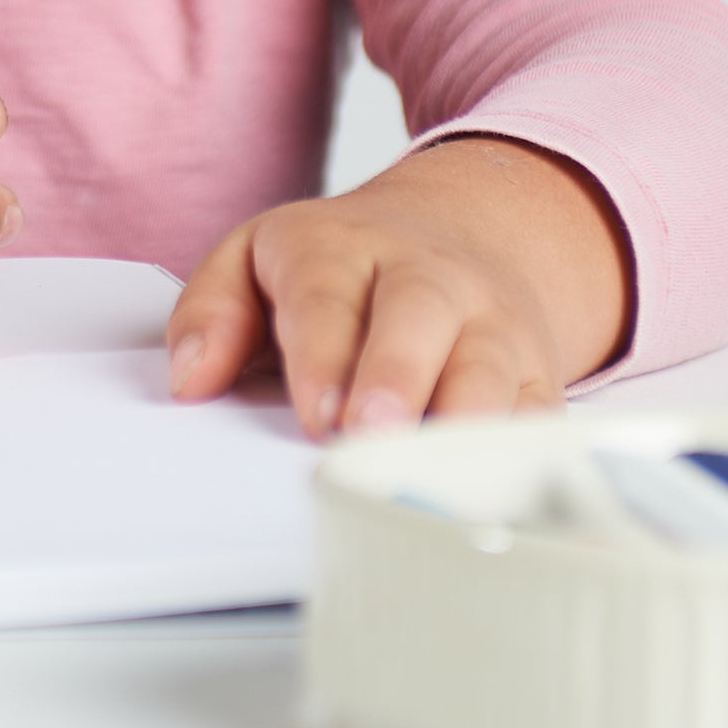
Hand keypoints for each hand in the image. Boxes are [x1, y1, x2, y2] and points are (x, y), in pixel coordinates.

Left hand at [164, 136, 632, 437]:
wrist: (467, 229)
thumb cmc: (340, 268)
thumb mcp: (257, 257)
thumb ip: (212, 311)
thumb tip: (189, 379)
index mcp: (341, 246)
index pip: (326, 292)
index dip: (321, 352)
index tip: (314, 412)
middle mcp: (425, 276)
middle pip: (417, 315)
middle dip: (396, 375)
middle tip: (370, 432)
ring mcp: (488, 321)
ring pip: (489, 365)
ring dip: (463, 420)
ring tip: (431, 473)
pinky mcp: (535, 372)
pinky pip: (539, 413)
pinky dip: (524, 456)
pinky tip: (498, 498)